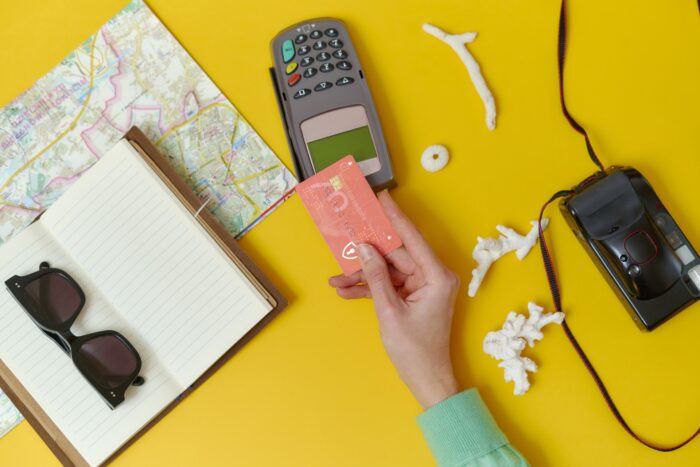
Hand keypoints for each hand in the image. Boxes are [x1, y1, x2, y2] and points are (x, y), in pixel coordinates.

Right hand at [328, 191, 460, 408]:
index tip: (382, 198)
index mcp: (436, 276)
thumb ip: (376, 277)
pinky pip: (387, 286)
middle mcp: (431, 277)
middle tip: (347, 235)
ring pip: (387, 271)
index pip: (412, 239)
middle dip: (368, 252)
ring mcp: (421, 287)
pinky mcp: (411, 297)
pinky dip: (368, 288)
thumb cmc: (416, 351)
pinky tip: (345, 289)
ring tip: (337, 277)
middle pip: (395, 254)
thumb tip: (364, 249)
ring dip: (362, 274)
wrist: (426, 380)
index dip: (395, 217)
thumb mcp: (390, 311)